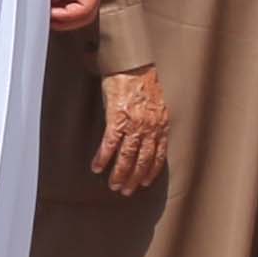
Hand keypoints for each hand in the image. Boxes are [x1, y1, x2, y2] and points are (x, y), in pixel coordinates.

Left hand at [48, 0, 106, 30]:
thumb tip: (54, 1)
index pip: (86, 8)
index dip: (68, 16)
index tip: (51, 15)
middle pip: (87, 13)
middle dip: (68, 20)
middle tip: (48, 20)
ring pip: (82, 8)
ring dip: (65, 14)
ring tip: (48, 12)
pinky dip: (64, 5)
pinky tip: (51, 3)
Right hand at [94, 69, 170, 195]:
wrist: (132, 65)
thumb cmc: (142, 81)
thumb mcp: (155, 104)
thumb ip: (153, 121)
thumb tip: (147, 135)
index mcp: (161, 124)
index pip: (158, 155)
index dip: (151, 171)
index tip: (144, 182)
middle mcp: (149, 128)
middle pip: (142, 160)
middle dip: (134, 178)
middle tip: (126, 191)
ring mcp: (133, 125)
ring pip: (127, 157)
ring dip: (119, 174)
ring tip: (113, 185)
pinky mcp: (117, 120)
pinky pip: (109, 145)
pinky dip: (103, 158)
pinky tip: (97, 167)